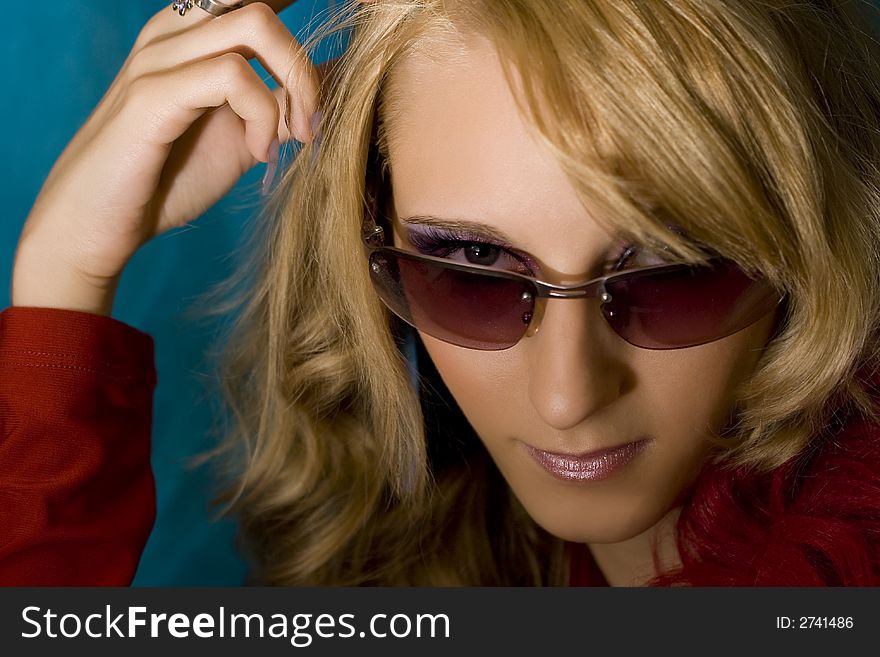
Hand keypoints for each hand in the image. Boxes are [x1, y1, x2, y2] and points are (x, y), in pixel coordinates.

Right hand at [12, 1, 318, 314]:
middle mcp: (176, 31)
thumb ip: (286, 104)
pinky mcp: (152, 94)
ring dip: (296, 85)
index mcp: (195, 34)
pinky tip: (259, 152)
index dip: (300, 7)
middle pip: (264, 0)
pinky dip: (262, 117)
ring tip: (295, 138)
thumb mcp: (247, 135)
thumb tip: (343, 76)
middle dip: (307, 63)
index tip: (334, 57)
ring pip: (256, 23)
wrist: (99, 226)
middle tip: (313, 124)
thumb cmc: (168, 179)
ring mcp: (160, 57)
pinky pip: (232, 76)